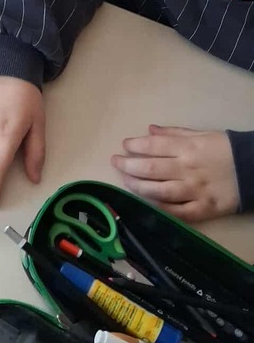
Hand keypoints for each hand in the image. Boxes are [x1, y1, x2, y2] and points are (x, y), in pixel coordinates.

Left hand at [112, 125, 238, 221]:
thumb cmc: (226, 148)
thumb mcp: (201, 134)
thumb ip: (174, 133)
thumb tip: (149, 130)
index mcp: (187, 148)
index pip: (153, 146)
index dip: (134, 146)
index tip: (124, 146)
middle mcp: (187, 169)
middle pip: (150, 168)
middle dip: (128, 165)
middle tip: (116, 162)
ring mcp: (194, 191)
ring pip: (158, 191)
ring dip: (137, 186)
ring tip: (125, 181)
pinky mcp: (203, 209)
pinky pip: (177, 212)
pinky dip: (159, 208)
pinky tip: (146, 203)